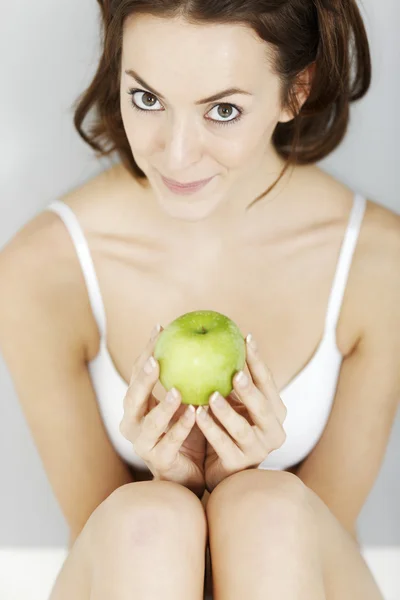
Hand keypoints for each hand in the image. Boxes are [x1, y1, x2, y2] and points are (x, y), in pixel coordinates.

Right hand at [119, 325, 205, 497]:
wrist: (191, 472)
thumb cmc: (189, 429)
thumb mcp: (186, 399)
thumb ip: (188, 377)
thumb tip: (203, 337)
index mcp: (137, 405)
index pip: (138, 373)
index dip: (146, 351)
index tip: (160, 329)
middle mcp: (133, 423)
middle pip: (133, 397)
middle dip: (143, 378)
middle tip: (157, 359)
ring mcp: (143, 445)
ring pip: (149, 423)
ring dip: (163, 406)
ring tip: (177, 390)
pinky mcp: (158, 462)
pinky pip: (169, 443)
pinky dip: (180, 428)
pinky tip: (193, 414)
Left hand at [195, 334, 286, 492]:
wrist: (220, 466)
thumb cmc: (228, 425)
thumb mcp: (236, 400)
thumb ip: (234, 378)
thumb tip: (221, 335)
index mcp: (276, 411)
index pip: (268, 382)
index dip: (259, 360)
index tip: (247, 337)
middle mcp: (273, 431)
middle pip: (262, 406)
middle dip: (249, 389)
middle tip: (235, 372)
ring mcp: (257, 450)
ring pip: (241, 428)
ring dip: (226, 411)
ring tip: (210, 396)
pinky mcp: (238, 465)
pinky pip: (222, 444)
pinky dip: (210, 428)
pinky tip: (196, 414)